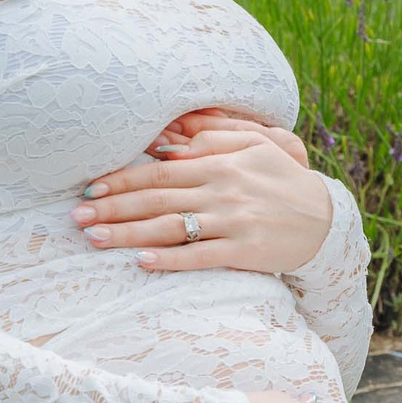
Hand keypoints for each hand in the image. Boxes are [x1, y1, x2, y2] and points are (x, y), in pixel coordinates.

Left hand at [73, 111, 331, 274]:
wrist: (325, 219)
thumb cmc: (282, 180)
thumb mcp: (254, 147)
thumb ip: (211, 140)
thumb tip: (163, 146)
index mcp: (219, 163)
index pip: (159, 171)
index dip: (122, 180)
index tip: (90, 188)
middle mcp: (221, 190)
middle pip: (156, 199)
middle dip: (112, 208)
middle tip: (76, 216)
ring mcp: (232, 222)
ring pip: (170, 227)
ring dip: (128, 234)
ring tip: (94, 238)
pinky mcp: (244, 251)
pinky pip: (199, 256)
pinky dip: (169, 259)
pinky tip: (141, 262)